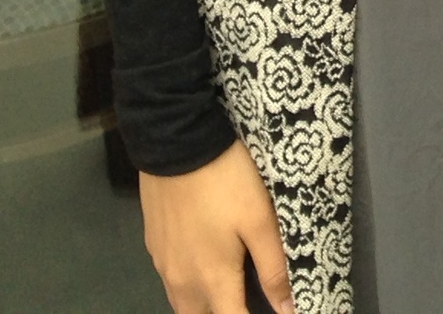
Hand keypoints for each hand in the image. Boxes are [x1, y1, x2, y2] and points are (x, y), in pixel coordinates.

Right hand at [137, 140, 292, 313]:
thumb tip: (288, 309)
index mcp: (212, 279)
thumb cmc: (225, 183)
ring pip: (182, 302)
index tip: (272, 312)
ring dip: (204, 305)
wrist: (176, 144)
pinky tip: (203, 265)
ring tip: (228, 292)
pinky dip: (188, 284)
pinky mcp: (154, 244)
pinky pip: (171, 279)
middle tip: (245, 300)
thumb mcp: (260, 221)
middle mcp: (182, 280)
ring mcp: (163, 263)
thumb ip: (273, 268)